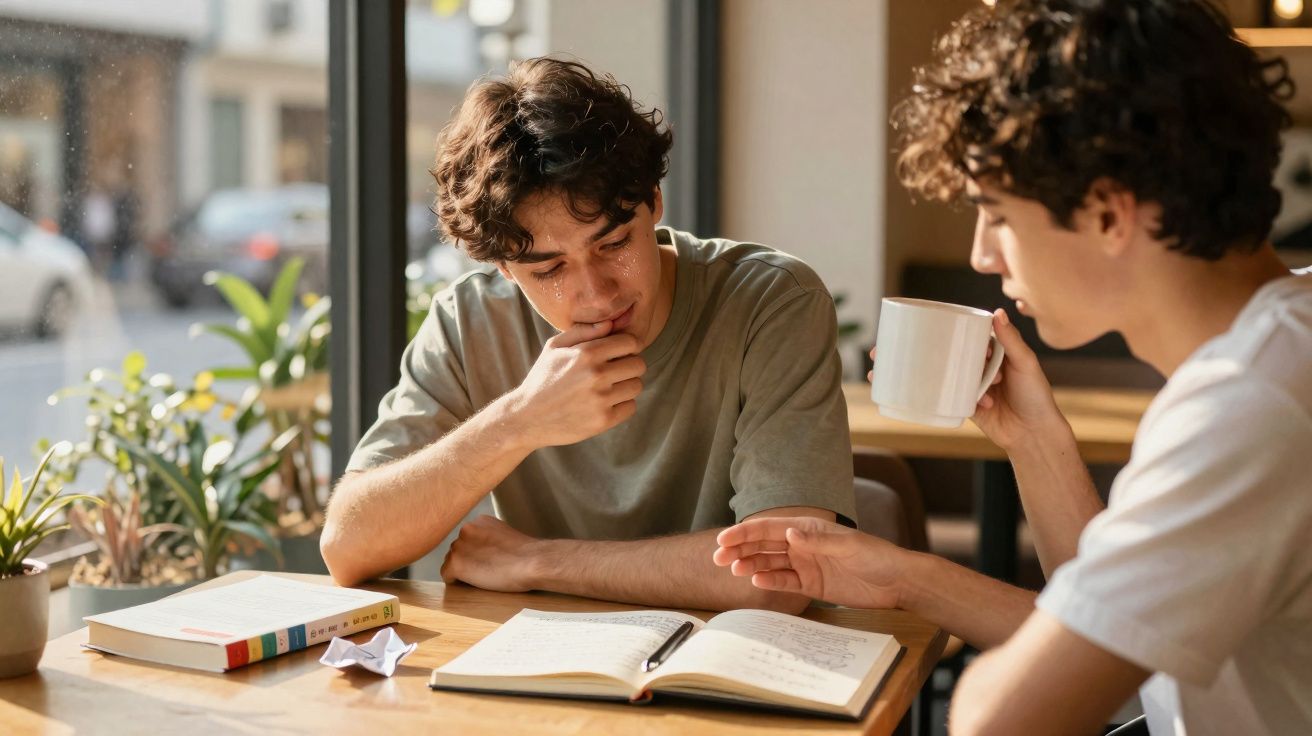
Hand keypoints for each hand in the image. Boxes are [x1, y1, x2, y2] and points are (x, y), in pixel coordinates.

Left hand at [440, 515, 541, 592]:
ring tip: (486, 575)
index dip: (477, 553)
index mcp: (479, 521)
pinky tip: (477, 582)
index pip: (468, 539)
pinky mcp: (456, 563)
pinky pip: (448, 576)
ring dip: (464, 571)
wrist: (533, 562)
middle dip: (468, 560)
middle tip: (488, 569)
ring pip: (451, 562)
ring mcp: (459, 546)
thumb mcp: (505, 536)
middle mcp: (465, 529)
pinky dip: (458, 582)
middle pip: (458, 550)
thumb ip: (490, 539)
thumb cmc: (527, 554)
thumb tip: (483, 551)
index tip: (491, 560)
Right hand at [506, 320, 645, 446]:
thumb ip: (583, 331)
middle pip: (639, 365)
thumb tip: (611, 323)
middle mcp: (596, 375)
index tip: (621, 353)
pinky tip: (606, 403)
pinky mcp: (603, 420)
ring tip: (609, 388)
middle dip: (629, 366)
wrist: (528, 417)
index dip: (628, 346)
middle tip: (615, 371)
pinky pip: (631, 407)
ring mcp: (601, 399)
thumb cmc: (543, 378)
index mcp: (586, 353)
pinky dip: (622, 405)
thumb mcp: (554, 347)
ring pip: (637, 386)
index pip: (631, 343)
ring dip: (626, 386)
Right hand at [713, 517, 910, 609]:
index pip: (769, 528)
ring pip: (770, 563)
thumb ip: (817, 540)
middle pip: (764, 545)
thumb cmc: (876, 556)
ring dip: (750, 565)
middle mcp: (803, 544)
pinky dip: (770, 581)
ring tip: (733, 570)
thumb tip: (788, 532)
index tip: (723, 540)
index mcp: (808, 528)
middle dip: (740, 549)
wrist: (897, 581)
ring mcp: (806, 564)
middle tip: (718, 559)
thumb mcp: (848, 546)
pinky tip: (756, 581)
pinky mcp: (811, 584)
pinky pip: (785, 582)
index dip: (744, 533)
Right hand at [868, 310, 1066, 450]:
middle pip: (936, 351)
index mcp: (987, 348)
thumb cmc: (1036, 396)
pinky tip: (899, 391)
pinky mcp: (960, 404)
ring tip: (881, 368)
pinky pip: (937, 396)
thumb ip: (1011, 341)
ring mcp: (964, 384)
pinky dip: (917, 394)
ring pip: (932, 373)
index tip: (908, 320)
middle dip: (907, 348)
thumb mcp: (1025, 363)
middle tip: (882, 347)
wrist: (1035, 435)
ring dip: (906, 370)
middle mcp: (973, 363)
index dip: (931, 326)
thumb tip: (997, 312)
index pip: (955, 332)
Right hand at [969, 309, 1068, 450]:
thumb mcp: (1025, 363)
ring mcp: (976, 387)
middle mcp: (986, 369)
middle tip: (990, 373)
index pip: (979, 339)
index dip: (976, 339)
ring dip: (972, 382)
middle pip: (965, 356)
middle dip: (972, 363)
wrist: (1033, 434)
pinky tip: (985, 404)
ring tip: (992, 392)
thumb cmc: (1035, 395)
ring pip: (959, 376)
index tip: (982, 348)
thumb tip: (998, 312)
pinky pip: (956, 397)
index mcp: (1001, 355)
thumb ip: (1011, 339)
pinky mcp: (968, 405)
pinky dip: (966, 398)